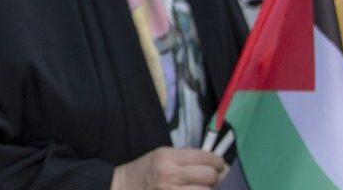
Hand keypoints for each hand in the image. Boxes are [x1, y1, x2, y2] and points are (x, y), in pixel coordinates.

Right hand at [111, 146, 226, 189]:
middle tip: (213, 179)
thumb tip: (215, 165)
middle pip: (209, 176)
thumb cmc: (144, 171)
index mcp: (167, 157)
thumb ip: (186, 159)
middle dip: (215, 178)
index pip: (204, 157)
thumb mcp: (161, 156)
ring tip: (203, 188)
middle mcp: (169, 175)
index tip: (220, 165)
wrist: (122, 188)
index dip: (217, 162)